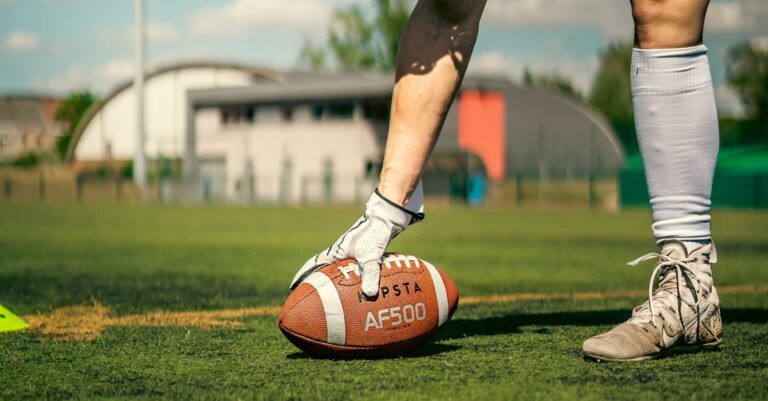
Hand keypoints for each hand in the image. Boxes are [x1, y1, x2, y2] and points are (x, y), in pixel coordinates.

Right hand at [290, 183, 424, 296]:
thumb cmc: (374, 233)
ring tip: (332, 296)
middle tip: (310, 296)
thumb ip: (370, 274)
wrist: (386, 217)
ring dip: (332, 280)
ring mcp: (350, 251)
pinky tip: (357, 287)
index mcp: (336, 251)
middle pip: (322, 268)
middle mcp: (340, 251)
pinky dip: (350, 278)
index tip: (293, 287)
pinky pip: (351, 268)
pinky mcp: (362, 251)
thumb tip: (369, 294)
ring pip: (336, 269)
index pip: (313, 264)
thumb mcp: (371, 255)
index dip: (302, 275)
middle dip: (315, 281)